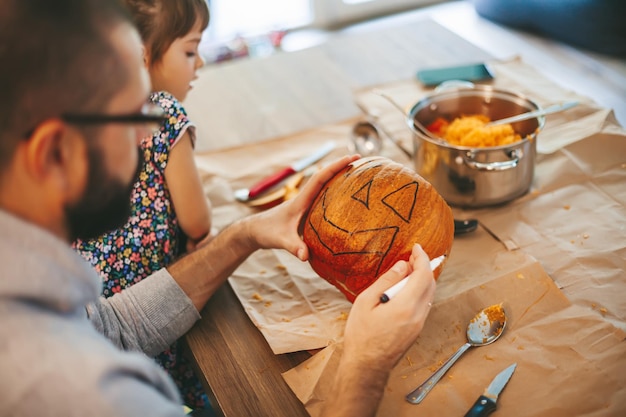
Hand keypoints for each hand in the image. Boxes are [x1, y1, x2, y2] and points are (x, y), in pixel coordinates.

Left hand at [245, 154, 359, 257]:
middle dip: (341, 166)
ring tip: (356, 172)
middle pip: (324, 176)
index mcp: (300, 200)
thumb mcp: (280, 241)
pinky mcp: (304, 210)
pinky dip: (333, 191)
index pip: (320, 178)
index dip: (336, 166)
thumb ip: (294, 247)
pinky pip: (322, 196)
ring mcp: (304, 203)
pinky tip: (343, 196)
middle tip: (360, 158)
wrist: (253, 231)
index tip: (352, 157)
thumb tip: (305, 256)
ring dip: (338, 176)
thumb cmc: (266, 233)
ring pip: (323, 185)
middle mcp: (303, 198)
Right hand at [320, 244, 435, 416]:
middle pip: (430, 284)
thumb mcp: (366, 302)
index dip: (422, 258)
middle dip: (424, 267)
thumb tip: (402, 266)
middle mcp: (418, 315)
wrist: (367, 366)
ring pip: (429, 295)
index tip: (417, 248)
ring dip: (423, 279)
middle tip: (413, 257)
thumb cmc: (361, 335)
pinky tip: (406, 289)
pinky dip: (420, 291)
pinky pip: (424, 304)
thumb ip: (386, 281)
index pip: (423, 275)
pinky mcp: (417, 330)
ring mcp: (419, 324)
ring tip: (408, 271)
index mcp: (405, 306)